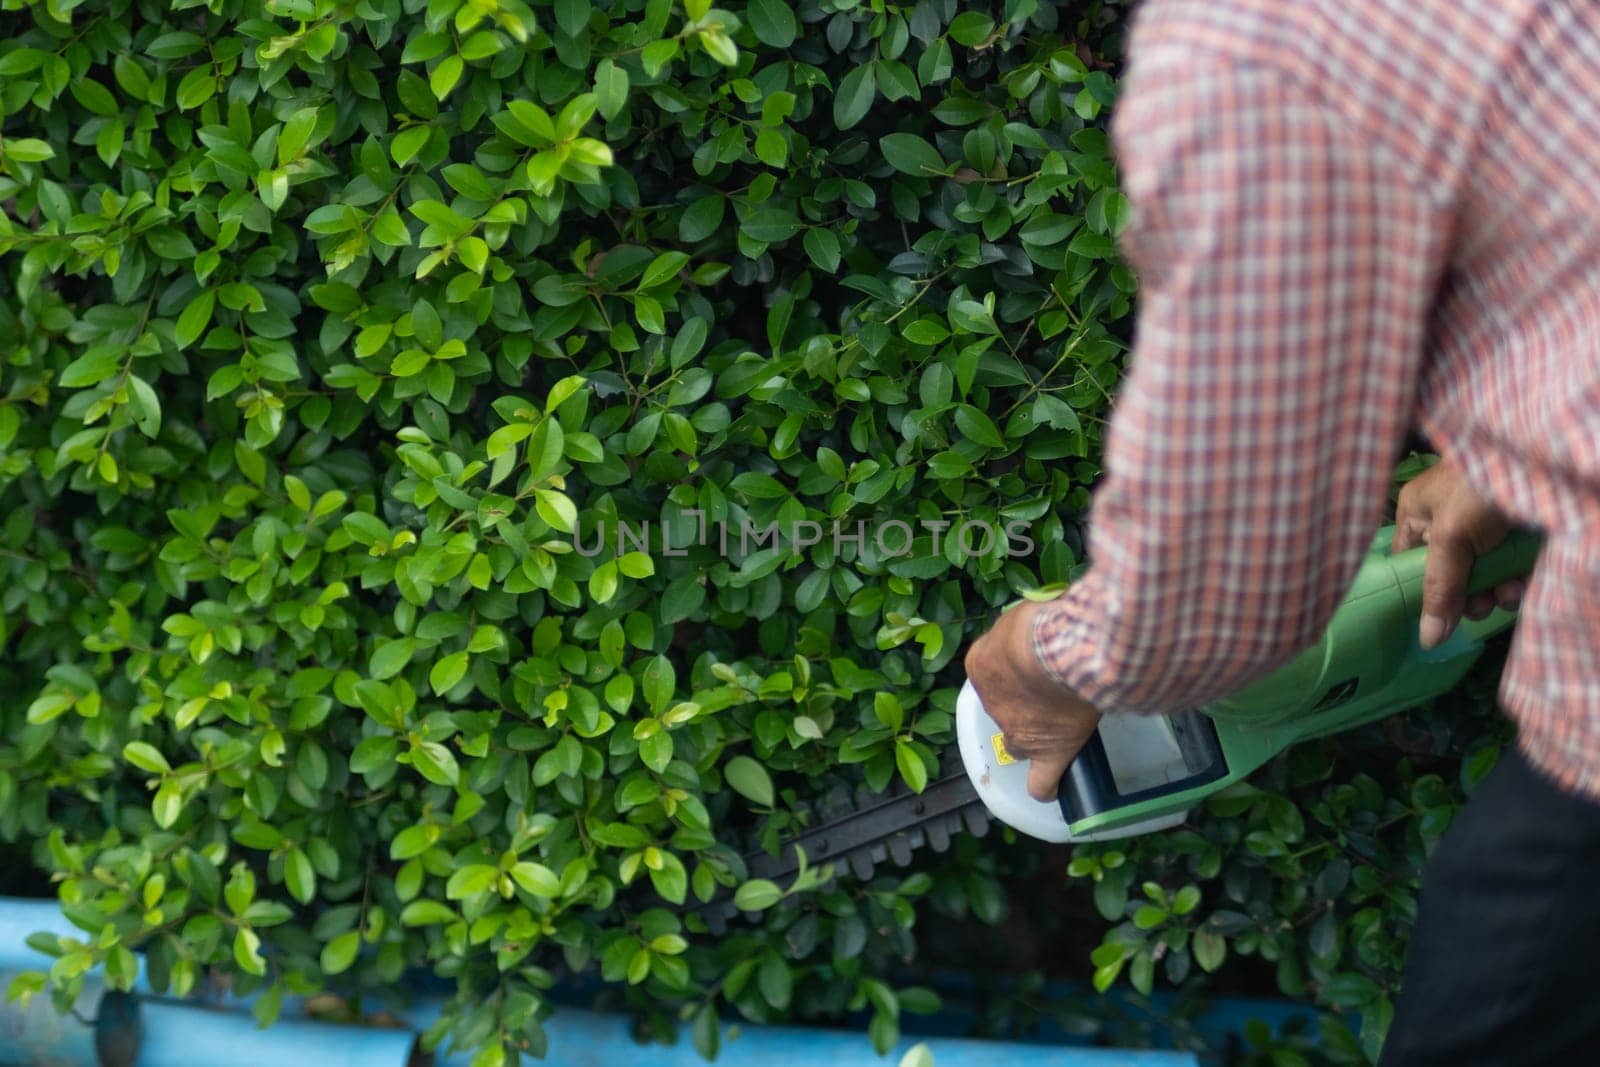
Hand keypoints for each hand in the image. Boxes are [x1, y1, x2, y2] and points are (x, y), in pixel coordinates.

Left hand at [963, 599, 1101, 801]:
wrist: (1060, 650)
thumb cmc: (1044, 623)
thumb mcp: (1026, 612)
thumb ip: (1025, 627)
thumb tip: (1040, 625)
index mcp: (981, 664)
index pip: (995, 671)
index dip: (1017, 668)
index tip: (1038, 660)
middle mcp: (991, 701)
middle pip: (1006, 707)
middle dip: (1026, 700)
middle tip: (1055, 686)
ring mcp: (1016, 731)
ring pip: (1020, 742)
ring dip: (1036, 734)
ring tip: (1065, 719)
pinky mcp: (1046, 752)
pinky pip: (1041, 782)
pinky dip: (1044, 785)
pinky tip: (1051, 786)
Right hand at [1392, 460, 1522, 647]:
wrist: (1546, 462)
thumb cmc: (1481, 489)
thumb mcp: (1452, 537)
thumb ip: (1440, 589)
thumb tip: (1428, 642)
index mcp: (1418, 515)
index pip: (1408, 564)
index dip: (1421, 592)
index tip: (1438, 616)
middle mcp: (1447, 523)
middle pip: (1448, 577)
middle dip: (1468, 595)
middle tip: (1482, 602)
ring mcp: (1482, 531)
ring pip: (1482, 577)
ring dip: (1496, 591)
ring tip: (1510, 589)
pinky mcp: (1514, 536)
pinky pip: (1508, 569)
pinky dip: (1516, 580)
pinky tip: (1524, 581)